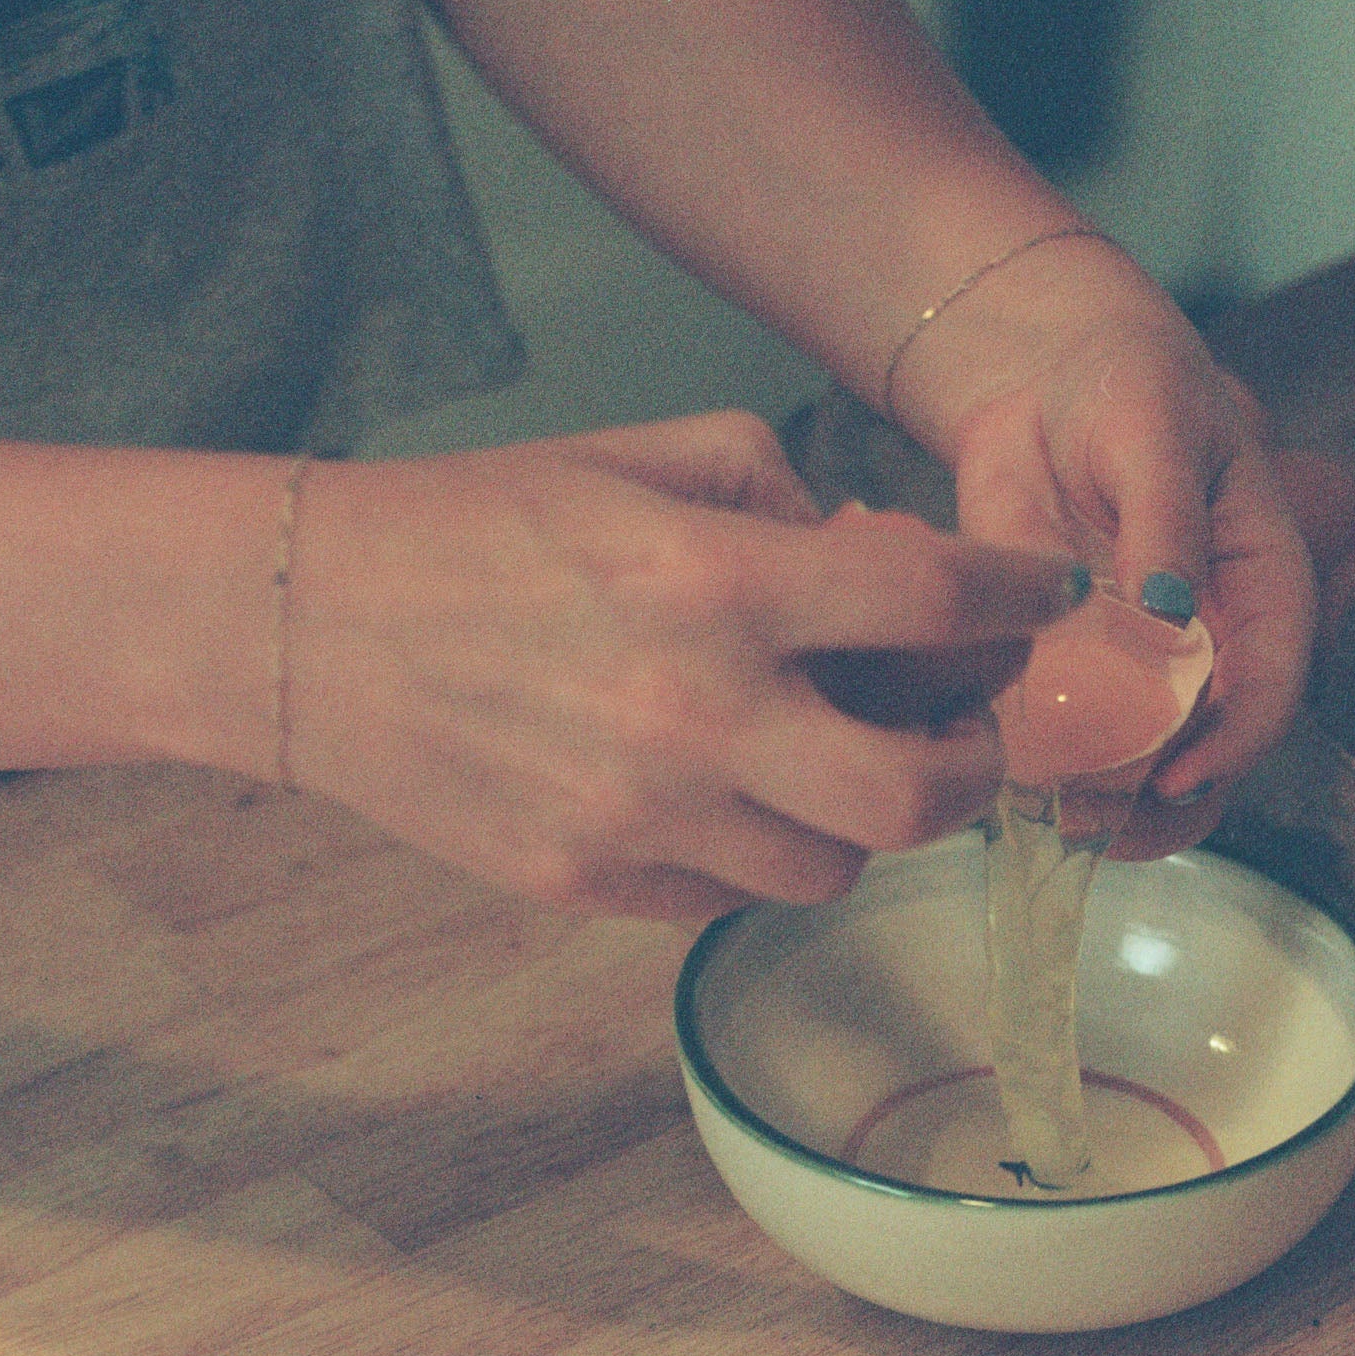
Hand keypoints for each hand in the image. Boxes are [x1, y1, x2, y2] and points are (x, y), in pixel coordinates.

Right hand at [289, 414, 1090, 923]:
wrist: (314, 628)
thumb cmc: (479, 525)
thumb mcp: (642, 457)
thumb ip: (781, 500)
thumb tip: (882, 562)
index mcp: (718, 583)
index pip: (935, 605)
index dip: (1018, 602)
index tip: (1040, 603)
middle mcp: (697, 716)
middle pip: (920, 795)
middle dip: (970, 764)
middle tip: (961, 733)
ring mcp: (645, 818)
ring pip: (832, 869)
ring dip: (859, 820)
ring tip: (826, 763)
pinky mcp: (595, 886)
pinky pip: (730, 898)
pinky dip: (756, 853)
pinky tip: (725, 794)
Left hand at [945, 258, 1313, 860]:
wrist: (1042, 384)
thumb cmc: (1125, 386)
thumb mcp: (1152, 429)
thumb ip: (1165, 521)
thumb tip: (1169, 614)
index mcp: (1259, 586)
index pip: (1272, 688)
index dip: (1234, 745)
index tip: (1176, 779)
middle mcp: (1205, 644)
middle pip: (1207, 755)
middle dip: (1157, 805)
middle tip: (1093, 817)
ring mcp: (1135, 668)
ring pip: (1135, 771)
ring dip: (1093, 806)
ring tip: (1041, 813)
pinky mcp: (1066, 671)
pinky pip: (1058, 742)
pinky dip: (1028, 770)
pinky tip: (991, 773)